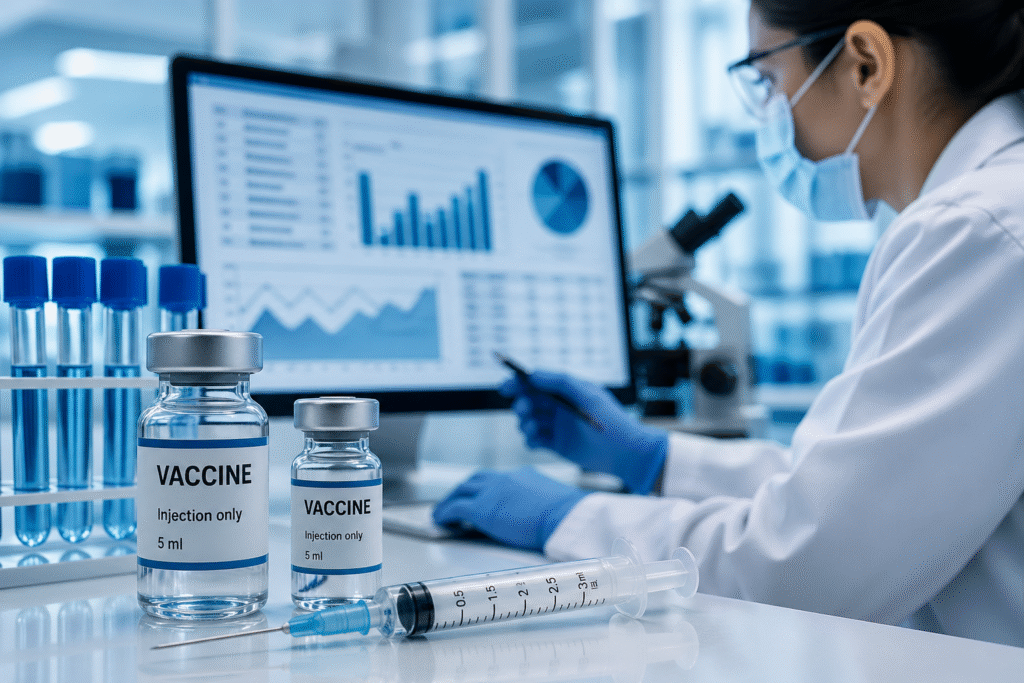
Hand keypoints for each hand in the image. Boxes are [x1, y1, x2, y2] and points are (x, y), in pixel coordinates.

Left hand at [432, 467, 589, 550]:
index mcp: (523, 475)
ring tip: (442, 510)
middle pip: (475, 479)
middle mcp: (504, 478)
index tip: (481, 495)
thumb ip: (540, 503)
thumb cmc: (568, 516)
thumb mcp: (554, 501)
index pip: (497, 479)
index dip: (485, 487)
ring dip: (450, 499)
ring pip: (461, 490)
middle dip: (463, 489)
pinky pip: (454, 507)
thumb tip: (540, 514)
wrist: (566, 518)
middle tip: (455, 499)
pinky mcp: (481, 509)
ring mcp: (492, 491)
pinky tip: (439, 520)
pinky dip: (444, 512)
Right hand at [500, 372, 667, 493]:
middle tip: (524, 409)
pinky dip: (530, 440)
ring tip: (532, 428)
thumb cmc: (611, 420)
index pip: (537, 382)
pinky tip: (535, 441)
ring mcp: (557, 426)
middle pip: (529, 401)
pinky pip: (534, 440)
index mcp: (566, 391)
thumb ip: (560, 381)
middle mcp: (560, 406)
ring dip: (524, 423)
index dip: (518, 383)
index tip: (504, 387)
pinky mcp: (556, 445)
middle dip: (521, 404)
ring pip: (528, 421)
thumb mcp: (587, 395)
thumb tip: (532, 373)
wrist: (626, 453)